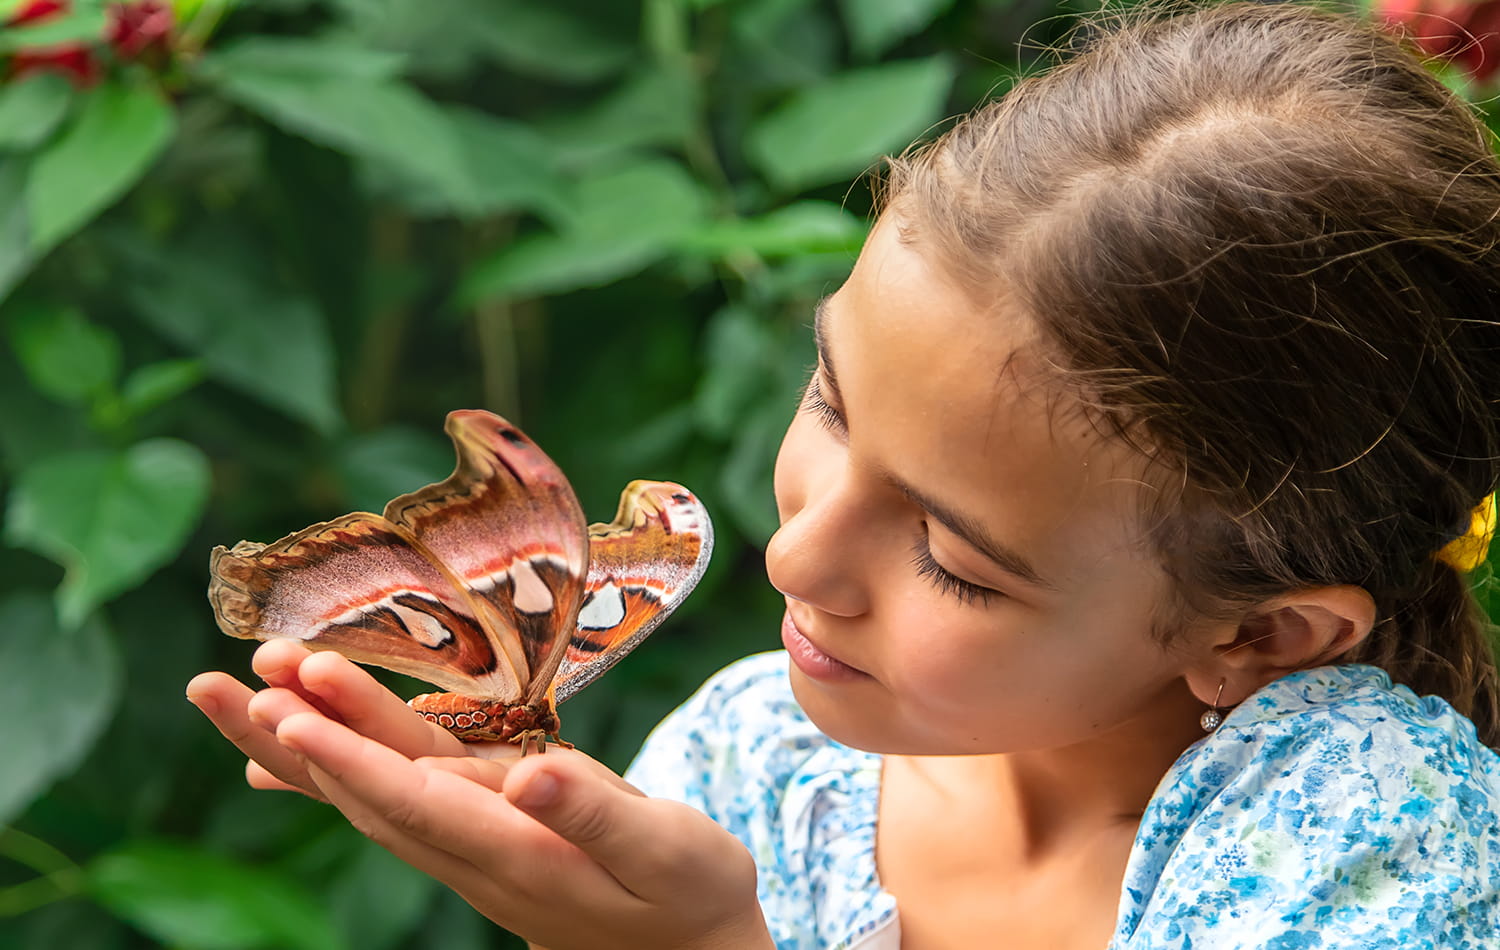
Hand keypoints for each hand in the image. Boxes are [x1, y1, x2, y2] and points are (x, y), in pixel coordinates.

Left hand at [187, 644, 771, 949]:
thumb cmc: (690, 891)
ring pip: (367, 794)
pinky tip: (276, 757)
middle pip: (371, 792)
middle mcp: (476, 855)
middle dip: (301, 736)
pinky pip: (387, 800)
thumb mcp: (668, 851)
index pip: (419, 803)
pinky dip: (330, 770)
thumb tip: (531, 773)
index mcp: (520, 852)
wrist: (686, 948)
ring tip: (235, 694)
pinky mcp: (472, 837)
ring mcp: (467, 850)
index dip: (353, 757)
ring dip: (299, 746)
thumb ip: (598, 815)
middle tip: (233, 680)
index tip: (292, 711)